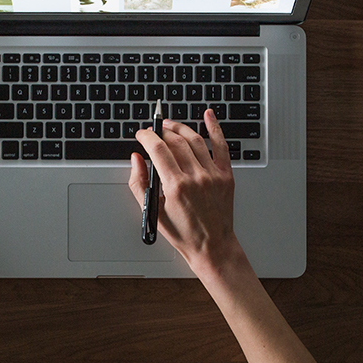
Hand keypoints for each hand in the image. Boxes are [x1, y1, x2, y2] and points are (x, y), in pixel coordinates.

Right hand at [128, 109, 237, 273]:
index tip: (141, 134)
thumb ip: (139, 182)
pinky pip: (222, 146)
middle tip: (153, 131)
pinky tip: (209, 115)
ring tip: (169, 125)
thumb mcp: (152, 211)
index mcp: (176, 186)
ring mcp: (213, 175)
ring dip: (180, 128)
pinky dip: (215, 128)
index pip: (158, 149)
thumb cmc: (183, 233)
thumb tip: (136, 159)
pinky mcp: (226, 175)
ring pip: (195, 140)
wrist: (212, 246)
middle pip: (175, 141)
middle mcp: (196, 177)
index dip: (147, 136)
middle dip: (160, 131)